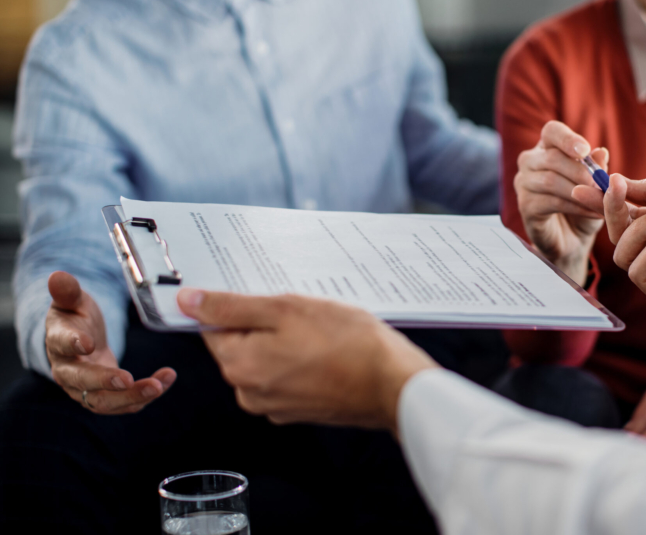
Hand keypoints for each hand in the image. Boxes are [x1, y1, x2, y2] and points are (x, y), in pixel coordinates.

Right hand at [45, 271, 174, 413]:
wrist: (81, 339)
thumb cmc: (76, 317)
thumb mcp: (73, 301)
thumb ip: (68, 291)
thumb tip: (57, 276)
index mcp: (58, 343)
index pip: (61, 344)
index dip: (73, 343)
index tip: (89, 342)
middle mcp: (68, 371)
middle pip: (82, 382)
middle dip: (105, 381)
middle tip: (128, 379)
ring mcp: (86, 389)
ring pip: (104, 401)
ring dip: (132, 396)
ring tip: (157, 386)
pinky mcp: (106, 397)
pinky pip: (125, 403)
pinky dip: (146, 396)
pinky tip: (166, 380)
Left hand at [177, 289, 438, 432]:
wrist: (393, 384)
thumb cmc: (349, 344)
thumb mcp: (287, 310)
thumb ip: (232, 307)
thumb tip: (188, 302)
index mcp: (239, 366)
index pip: (214, 327)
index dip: (238, 306)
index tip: (265, 298)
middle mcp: (250, 393)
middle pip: (241, 345)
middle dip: (266, 324)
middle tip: (300, 312)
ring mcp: (275, 406)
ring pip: (267, 360)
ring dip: (286, 342)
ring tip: (320, 331)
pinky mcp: (299, 410)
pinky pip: (287, 376)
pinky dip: (301, 361)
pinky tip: (327, 349)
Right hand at [514, 121, 609, 283]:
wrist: (573, 240)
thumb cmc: (583, 205)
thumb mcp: (596, 185)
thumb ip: (597, 169)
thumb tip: (600, 152)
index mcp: (547, 148)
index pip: (552, 131)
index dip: (567, 139)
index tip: (585, 150)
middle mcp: (530, 161)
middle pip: (552, 157)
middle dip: (580, 171)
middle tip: (601, 184)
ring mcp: (524, 183)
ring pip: (550, 180)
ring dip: (580, 191)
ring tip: (602, 201)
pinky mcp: (525, 206)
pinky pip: (551, 202)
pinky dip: (576, 207)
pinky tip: (593, 213)